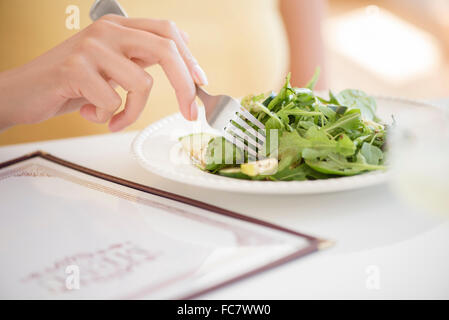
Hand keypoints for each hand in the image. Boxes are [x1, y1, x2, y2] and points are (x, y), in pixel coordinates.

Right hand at [0, 15, 207, 130]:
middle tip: (190, 113)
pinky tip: (89, 112)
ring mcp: (91, 47)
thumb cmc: (71, 82)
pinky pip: (113, 101)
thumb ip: (140, 59)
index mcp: (119, 27)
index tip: (200, 84)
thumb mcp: (111, 66)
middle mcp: (107, 31)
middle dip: (184, 86)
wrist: (25, 92)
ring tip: (112, 117)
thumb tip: (183, 63)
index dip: (190, 59)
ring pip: (141, 84)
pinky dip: (107, 117)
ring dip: (132, 111)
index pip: (168, 33)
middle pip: (165, 50)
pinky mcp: (75, 68)